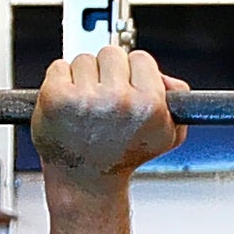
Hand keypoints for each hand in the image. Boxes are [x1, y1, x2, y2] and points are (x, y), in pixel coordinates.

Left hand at [31, 46, 186, 195]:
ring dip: (83, 78)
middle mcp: (118, 100)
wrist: (84, 179)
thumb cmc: (121, 155)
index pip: (141, 58)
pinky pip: (59, 67)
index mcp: (148, 105)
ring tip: (86, 108)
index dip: (134, 75)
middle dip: (107, 72)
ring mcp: (85, 98)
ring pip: (84, 59)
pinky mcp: (56, 97)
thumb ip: (176, 99)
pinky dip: (60, 82)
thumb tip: (165, 76)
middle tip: (105, 101)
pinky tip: (68, 106)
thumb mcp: (165, 135)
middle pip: (111, 53)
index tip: (127, 92)